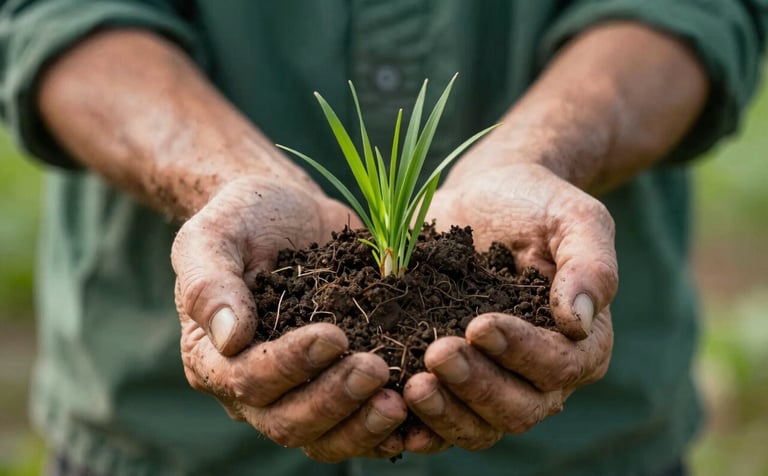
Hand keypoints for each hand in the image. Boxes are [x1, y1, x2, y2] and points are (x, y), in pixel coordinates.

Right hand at [171, 176, 407, 460]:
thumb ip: (209, 283)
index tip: (334, 336)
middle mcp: (251, 390)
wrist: (290, 214)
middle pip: (287, 421)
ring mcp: (297, 394)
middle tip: (377, 368)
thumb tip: (232, 339)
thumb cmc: (245, 220)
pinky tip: (419, 414)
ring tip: (401, 401)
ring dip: (363, 424)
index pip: (248, 379)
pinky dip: (387, 428)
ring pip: (324, 437)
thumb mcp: (214, 235)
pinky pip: (358, 426)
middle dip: (334, 399)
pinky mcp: (337, 390)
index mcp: (213, 358)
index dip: (290, 364)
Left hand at [402, 163, 615, 451]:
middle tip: (437, 353)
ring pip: (477, 426)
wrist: (483, 198)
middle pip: (517, 408)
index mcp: (580, 343)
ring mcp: (493, 382)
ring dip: (445, 411)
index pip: (558, 366)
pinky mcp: (452, 382)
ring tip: (410, 385)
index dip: (521, 352)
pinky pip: (439, 420)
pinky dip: (416, 424)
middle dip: (476, 385)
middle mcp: (540, 376)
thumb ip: (591, 264)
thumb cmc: (536, 204)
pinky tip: (389, 409)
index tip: (479, 324)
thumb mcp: (573, 218)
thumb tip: (579, 321)